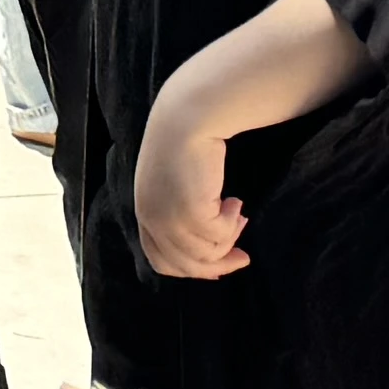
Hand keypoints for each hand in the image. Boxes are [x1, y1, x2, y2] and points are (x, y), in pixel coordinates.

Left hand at [133, 86, 247, 280]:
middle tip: (243, 256)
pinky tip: (234, 200)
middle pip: (186, 265)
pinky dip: (231, 222)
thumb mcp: (171, 183)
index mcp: (145, 214)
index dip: (192, 270)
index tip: (219, 267)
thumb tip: (211, 240)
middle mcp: (152, 221)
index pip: (162, 262)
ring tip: (238, 213)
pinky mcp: (191, 213)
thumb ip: (177, 210)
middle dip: (218, 265)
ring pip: (207, 253)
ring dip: (229, 237)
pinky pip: (220, 235)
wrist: (185, 118)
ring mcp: (169, 219)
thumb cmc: (182, 142)